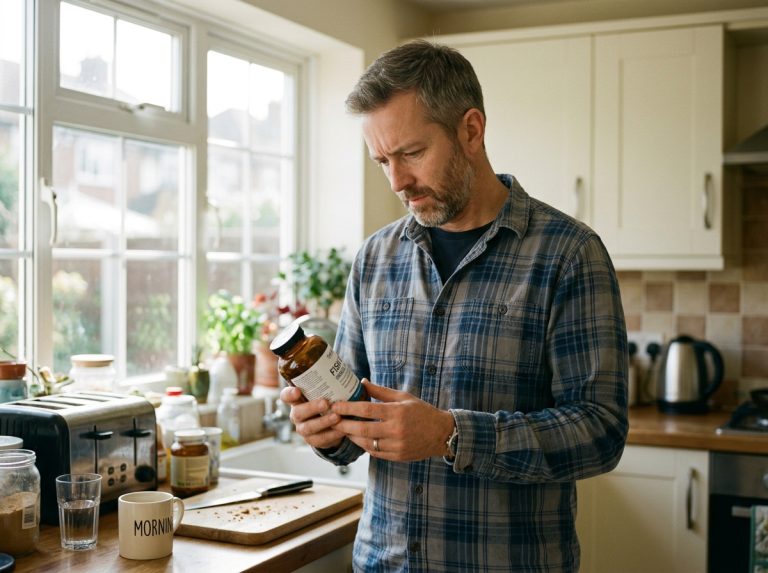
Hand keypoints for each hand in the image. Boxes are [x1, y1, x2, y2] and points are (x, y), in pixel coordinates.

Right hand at [279, 385, 344, 449]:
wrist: (331, 425)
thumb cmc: (328, 402)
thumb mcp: (328, 392)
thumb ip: (336, 384)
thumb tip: (359, 377)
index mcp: (297, 400)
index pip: (286, 396)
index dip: (289, 394)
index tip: (297, 390)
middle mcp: (297, 414)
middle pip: (297, 412)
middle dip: (311, 408)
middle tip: (326, 402)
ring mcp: (303, 428)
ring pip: (308, 427)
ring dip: (323, 422)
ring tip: (337, 417)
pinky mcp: (312, 440)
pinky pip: (320, 439)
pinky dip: (332, 435)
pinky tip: (342, 430)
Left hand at [330, 379, 454, 461]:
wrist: (442, 434)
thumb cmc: (422, 412)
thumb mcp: (403, 397)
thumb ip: (381, 392)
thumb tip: (362, 382)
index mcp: (397, 412)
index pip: (367, 410)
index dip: (348, 407)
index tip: (335, 405)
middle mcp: (396, 430)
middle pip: (363, 428)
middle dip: (344, 424)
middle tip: (331, 419)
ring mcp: (397, 446)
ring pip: (367, 443)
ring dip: (352, 436)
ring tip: (341, 429)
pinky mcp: (397, 456)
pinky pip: (375, 452)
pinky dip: (364, 446)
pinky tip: (357, 439)